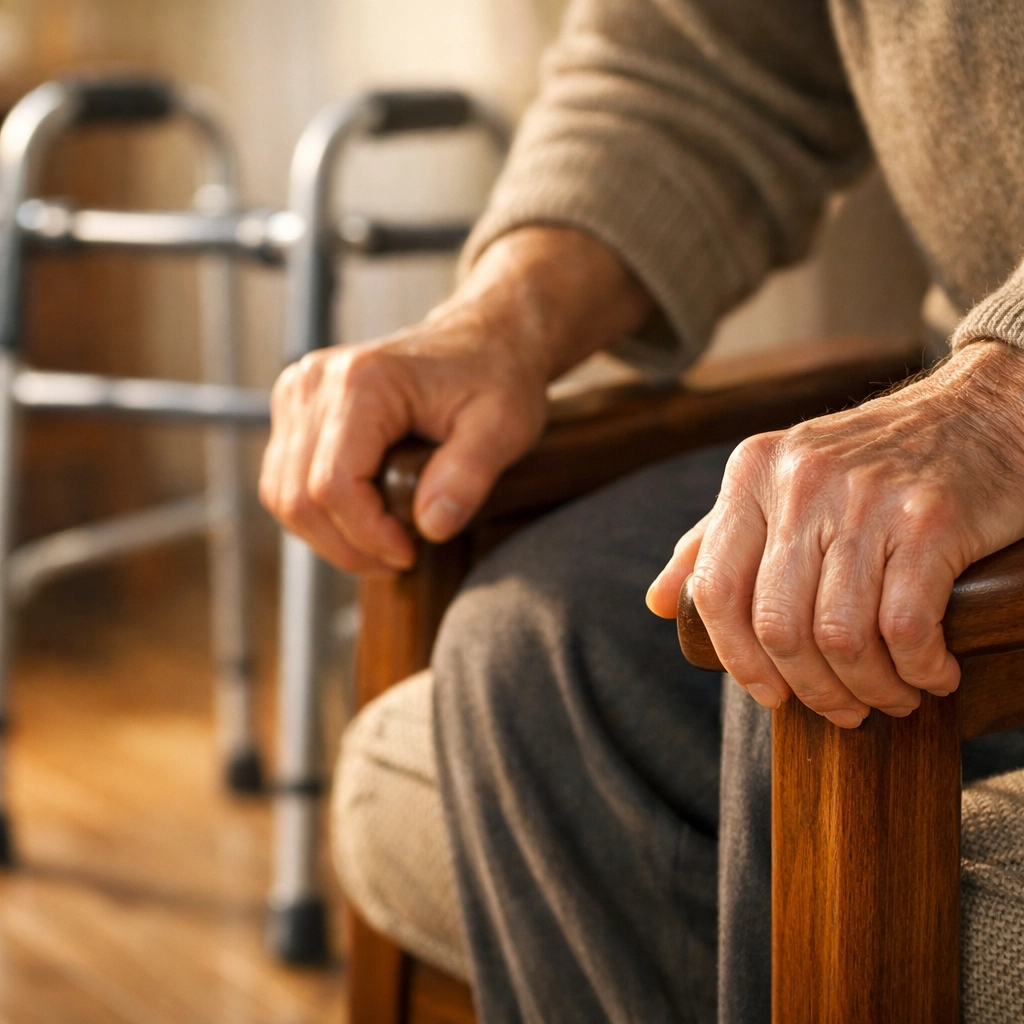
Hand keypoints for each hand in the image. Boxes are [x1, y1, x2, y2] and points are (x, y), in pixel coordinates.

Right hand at [260, 227, 651, 570]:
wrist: (483, 338)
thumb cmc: (495, 376)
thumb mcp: (503, 426)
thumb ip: (468, 475)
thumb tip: (431, 526)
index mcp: (361, 381)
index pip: (332, 485)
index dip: (366, 535)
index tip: (409, 554)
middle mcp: (315, 382)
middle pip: (298, 497)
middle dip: (348, 545)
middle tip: (399, 559)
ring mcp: (298, 393)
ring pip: (282, 495)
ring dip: (329, 537)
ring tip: (383, 546)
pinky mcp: (296, 409)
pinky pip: (284, 481)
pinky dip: (318, 515)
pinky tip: (362, 523)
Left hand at [648, 342, 1023, 727]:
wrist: (983, 412)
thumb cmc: (873, 461)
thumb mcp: (780, 479)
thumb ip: (716, 538)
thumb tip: (657, 602)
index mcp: (753, 474)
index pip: (715, 588)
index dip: (737, 659)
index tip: (770, 695)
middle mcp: (800, 481)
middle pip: (776, 625)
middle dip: (810, 688)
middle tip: (843, 710)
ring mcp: (864, 498)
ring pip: (839, 635)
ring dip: (869, 688)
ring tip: (892, 696)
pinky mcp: (929, 518)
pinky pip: (904, 626)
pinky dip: (919, 669)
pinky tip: (933, 673)